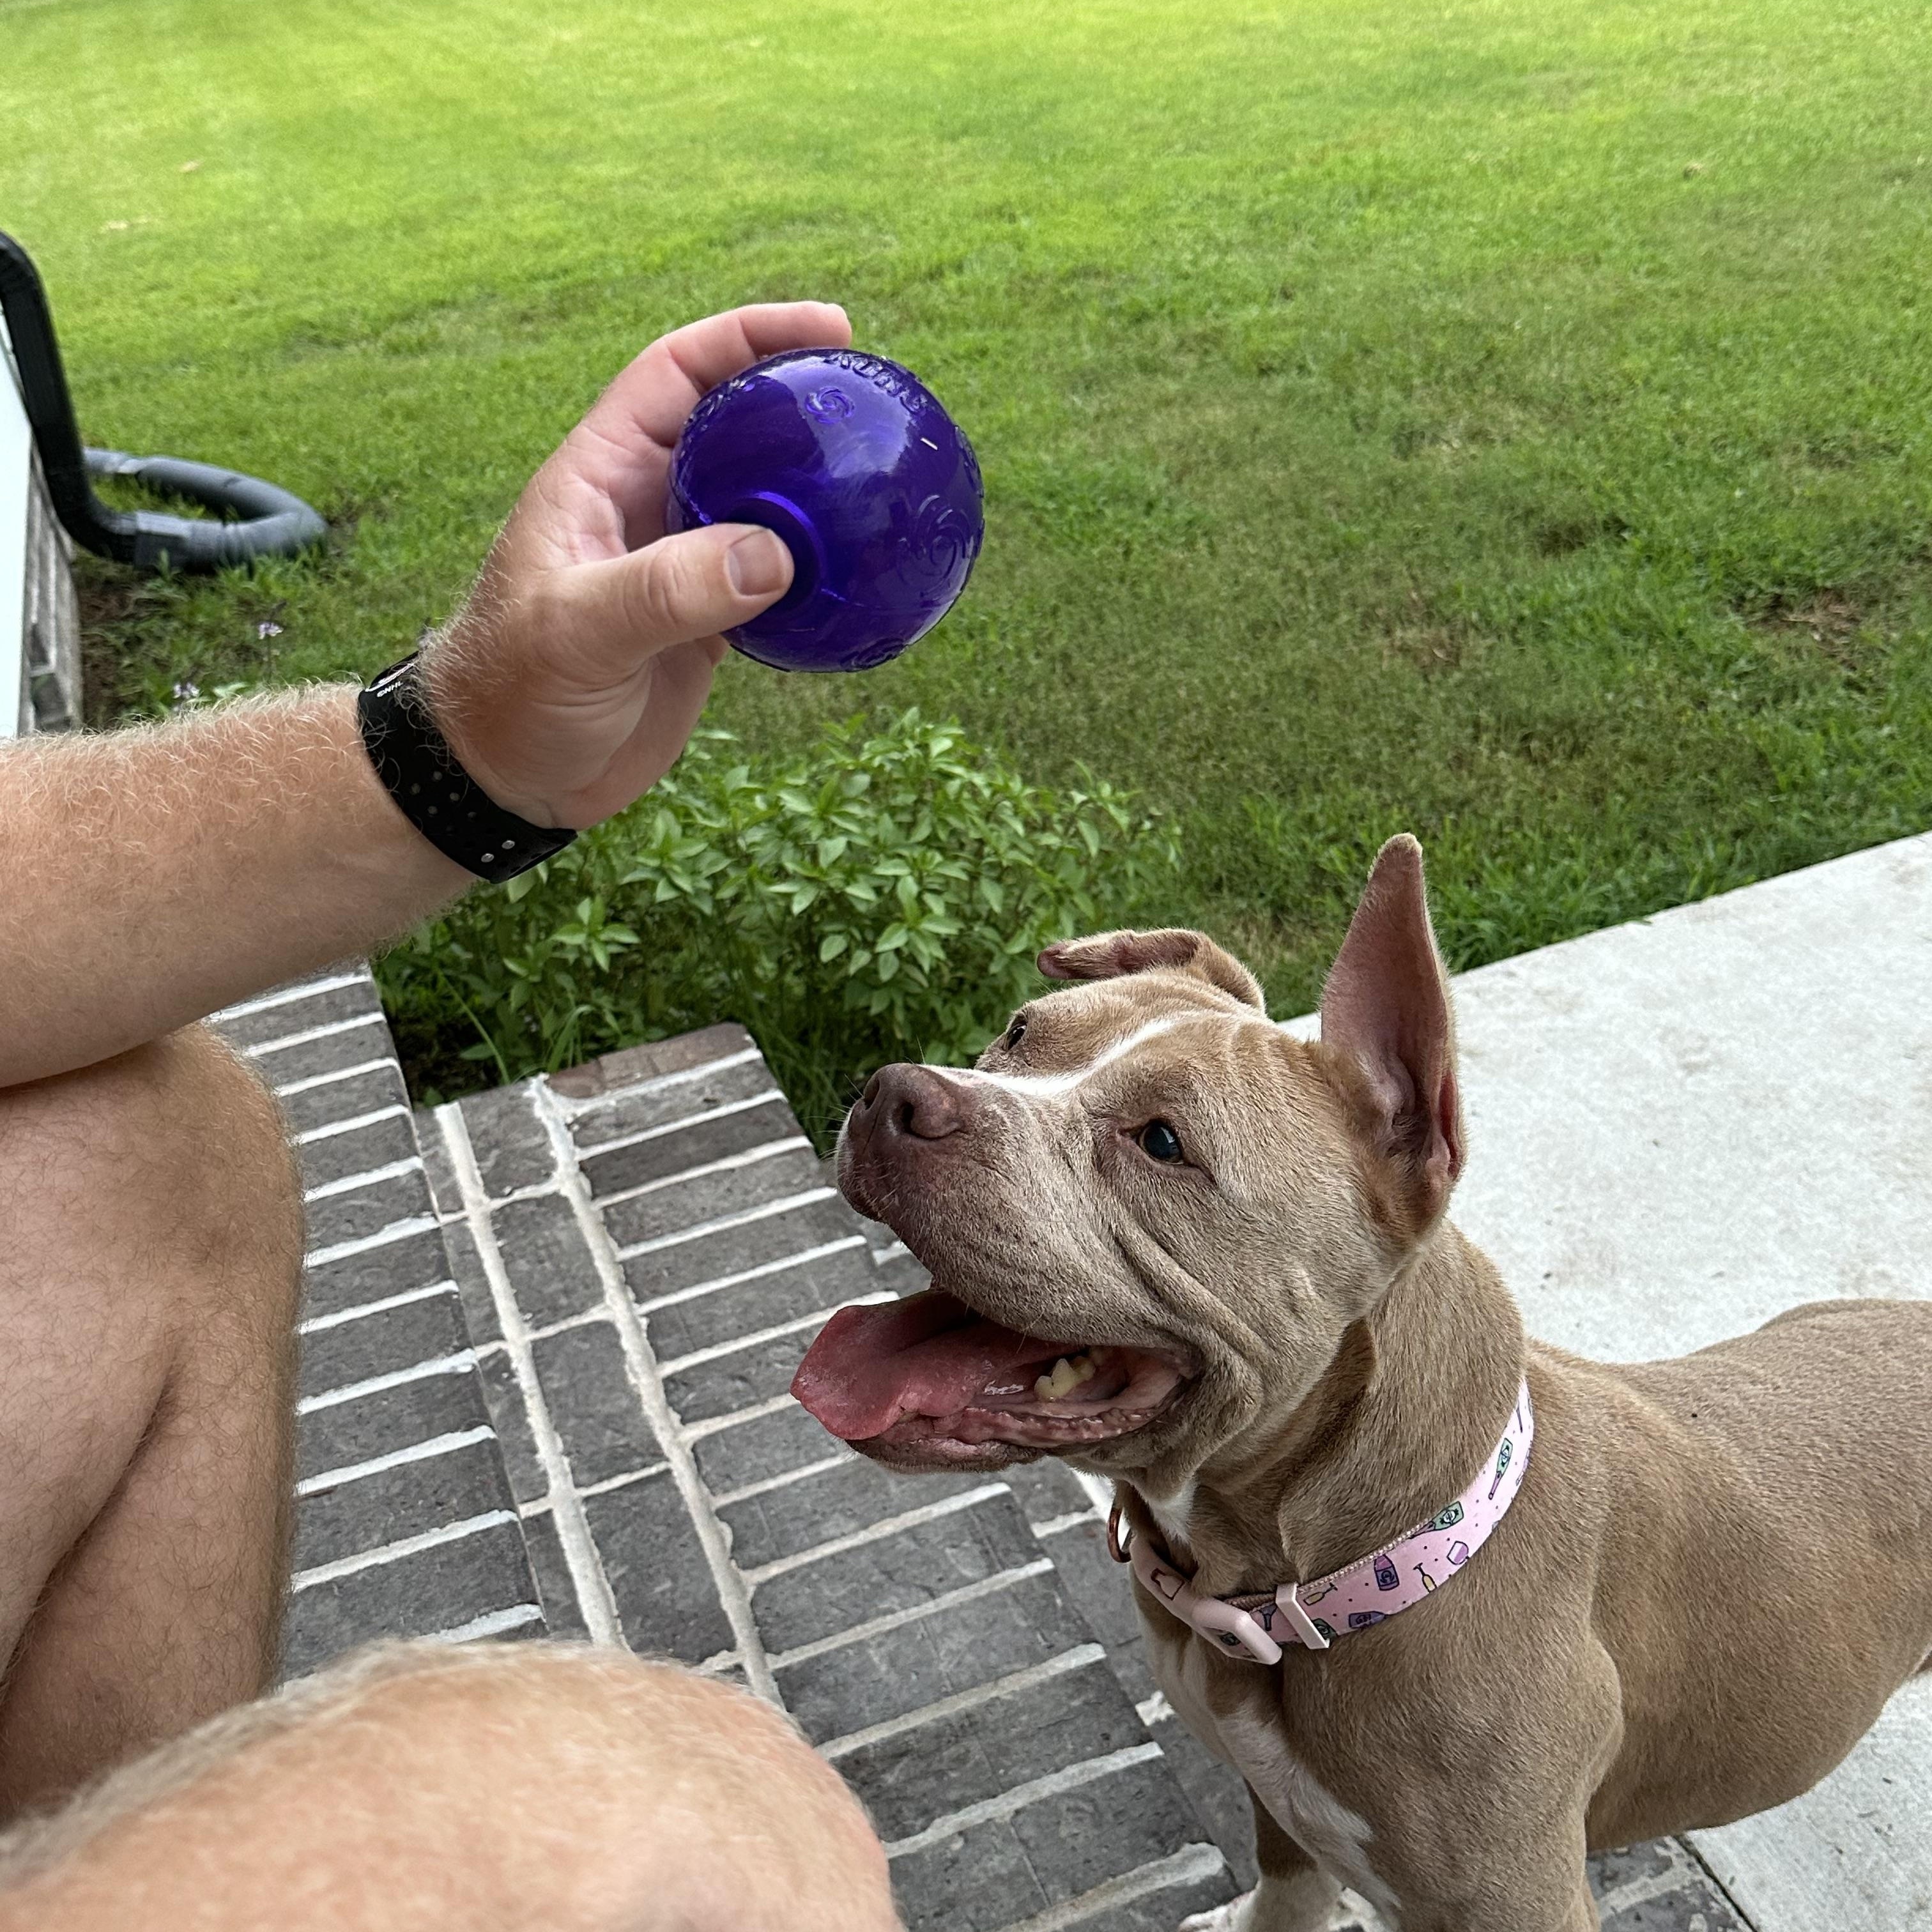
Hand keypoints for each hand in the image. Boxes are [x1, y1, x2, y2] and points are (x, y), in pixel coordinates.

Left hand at [421, 300, 851, 827]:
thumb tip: (774, 556)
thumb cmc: (513, 690)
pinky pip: (777, 580)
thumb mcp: (580, 631)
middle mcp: (647, 505)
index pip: (680, 372)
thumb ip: (668, 589)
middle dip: (803, 404)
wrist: (506, 775)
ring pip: (765, 503)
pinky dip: (824, 576)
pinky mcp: (707, 622)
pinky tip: (871, 579)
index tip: (828, 331)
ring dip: (823, 493)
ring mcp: (681, 564)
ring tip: (893, 484)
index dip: (750, 336)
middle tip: (881, 405)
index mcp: (603, 472)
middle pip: (737, 427)